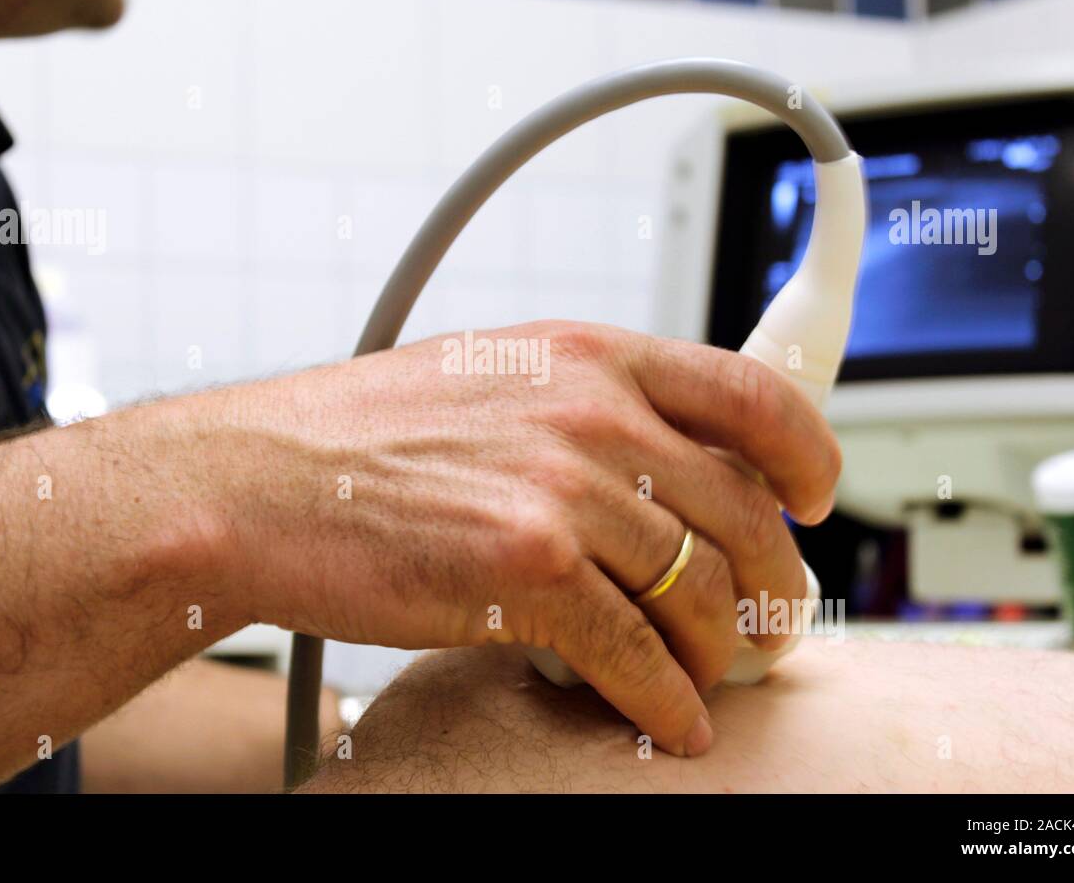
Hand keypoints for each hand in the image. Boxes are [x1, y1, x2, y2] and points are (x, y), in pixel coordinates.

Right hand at [197, 320, 840, 757]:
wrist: (257, 482)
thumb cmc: (360, 436)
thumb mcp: (493, 378)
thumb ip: (588, 406)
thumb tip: (665, 465)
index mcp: (588, 355)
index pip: (751, 394)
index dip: (807, 455)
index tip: (817, 497)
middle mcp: (590, 412)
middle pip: (743, 513)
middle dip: (774, 585)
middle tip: (772, 623)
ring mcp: (563, 491)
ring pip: (699, 592)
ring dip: (718, 652)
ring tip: (710, 675)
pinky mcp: (528, 572)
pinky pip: (638, 653)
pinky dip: (667, 699)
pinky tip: (667, 718)